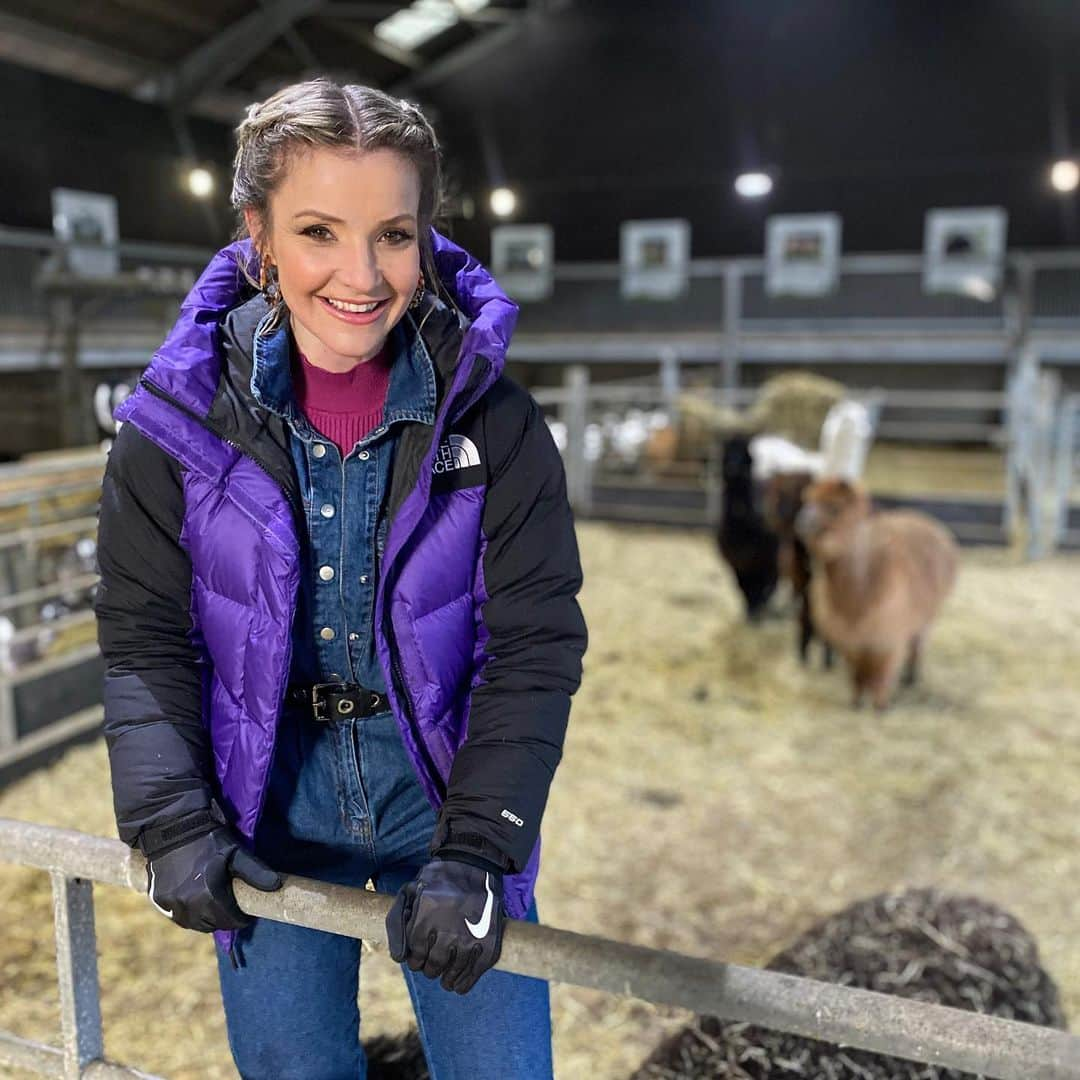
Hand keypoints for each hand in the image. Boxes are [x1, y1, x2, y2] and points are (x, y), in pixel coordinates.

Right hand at [143, 810, 281, 932]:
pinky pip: (178, 916)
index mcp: (209, 896)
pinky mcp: (159, 900)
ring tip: (215, 906)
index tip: (247, 912)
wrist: (174, 827)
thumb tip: (276, 887)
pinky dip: (189, 914)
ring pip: (194, 924)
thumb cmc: (209, 839)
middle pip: (212, 925)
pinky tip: (196, 903)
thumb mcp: (237, 853)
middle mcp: (189, 906)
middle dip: (225, 919)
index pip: (231, 920)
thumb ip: (256, 873)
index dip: (242, 918)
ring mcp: (171, 905)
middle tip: (232, 907)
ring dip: (206, 919)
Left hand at [386, 858, 504, 993]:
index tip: (419, 956)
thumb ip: (397, 923)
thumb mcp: (410, 892)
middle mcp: (448, 928)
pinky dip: (464, 984)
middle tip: (433, 963)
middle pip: (433, 966)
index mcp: (426, 915)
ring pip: (452, 973)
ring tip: (445, 977)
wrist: (475, 864)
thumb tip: (399, 958)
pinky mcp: (489, 941)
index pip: (414, 955)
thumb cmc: (437, 881)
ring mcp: (471, 935)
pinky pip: (474, 973)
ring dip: (446, 979)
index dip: (415, 959)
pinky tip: (458, 984)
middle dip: (430, 968)